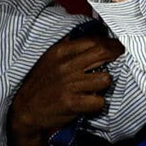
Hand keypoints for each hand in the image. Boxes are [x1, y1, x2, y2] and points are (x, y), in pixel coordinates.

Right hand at [9, 34, 124, 138]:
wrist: (25, 109)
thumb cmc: (41, 83)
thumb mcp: (50, 59)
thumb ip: (69, 49)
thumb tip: (94, 36)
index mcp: (60, 52)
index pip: (93, 41)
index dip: (110, 44)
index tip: (117, 48)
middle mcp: (65, 65)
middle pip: (103, 53)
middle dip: (116, 56)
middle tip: (121, 60)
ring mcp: (69, 84)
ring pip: (105, 79)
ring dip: (104, 85)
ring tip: (95, 87)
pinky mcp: (72, 103)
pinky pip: (99, 101)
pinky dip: (97, 104)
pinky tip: (88, 103)